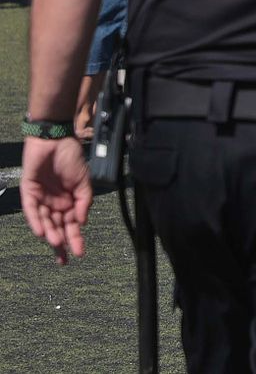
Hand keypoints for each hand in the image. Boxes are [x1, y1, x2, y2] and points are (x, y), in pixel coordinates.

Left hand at [21, 137, 92, 264]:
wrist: (55, 140)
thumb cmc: (71, 158)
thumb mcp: (84, 182)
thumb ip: (84, 202)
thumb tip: (82, 222)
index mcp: (69, 202)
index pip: (71, 225)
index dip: (75, 238)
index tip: (80, 253)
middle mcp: (54, 203)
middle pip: (57, 227)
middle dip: (61, 243)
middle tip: (65, 258)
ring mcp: (41, 199)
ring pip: (44, 221)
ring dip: (49, 233)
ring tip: (56, 244)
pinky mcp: (28, 192)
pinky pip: (31, 210)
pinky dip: (36, 221)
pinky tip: (42, 231)